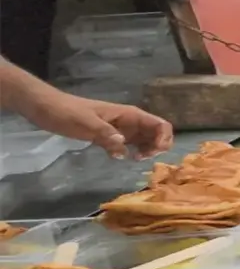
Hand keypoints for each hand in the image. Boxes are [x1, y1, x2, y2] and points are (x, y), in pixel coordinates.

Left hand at [27, 93, 173, 158]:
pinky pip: (129, 145)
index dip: (164, 138)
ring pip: (146, 140)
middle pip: (157, 133)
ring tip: (134, 159)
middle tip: (141, 158)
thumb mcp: (86, 123)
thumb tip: (125, 149)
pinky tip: (121, 158)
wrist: (47, 108)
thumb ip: (106, 134)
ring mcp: (121, 129)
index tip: (153, 152)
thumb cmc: (67, 112)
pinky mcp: (110, 136)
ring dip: (147, 151)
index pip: (160, 124)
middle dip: (157, 147)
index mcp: (129, 114)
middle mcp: (130, 121)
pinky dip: (131, 152)